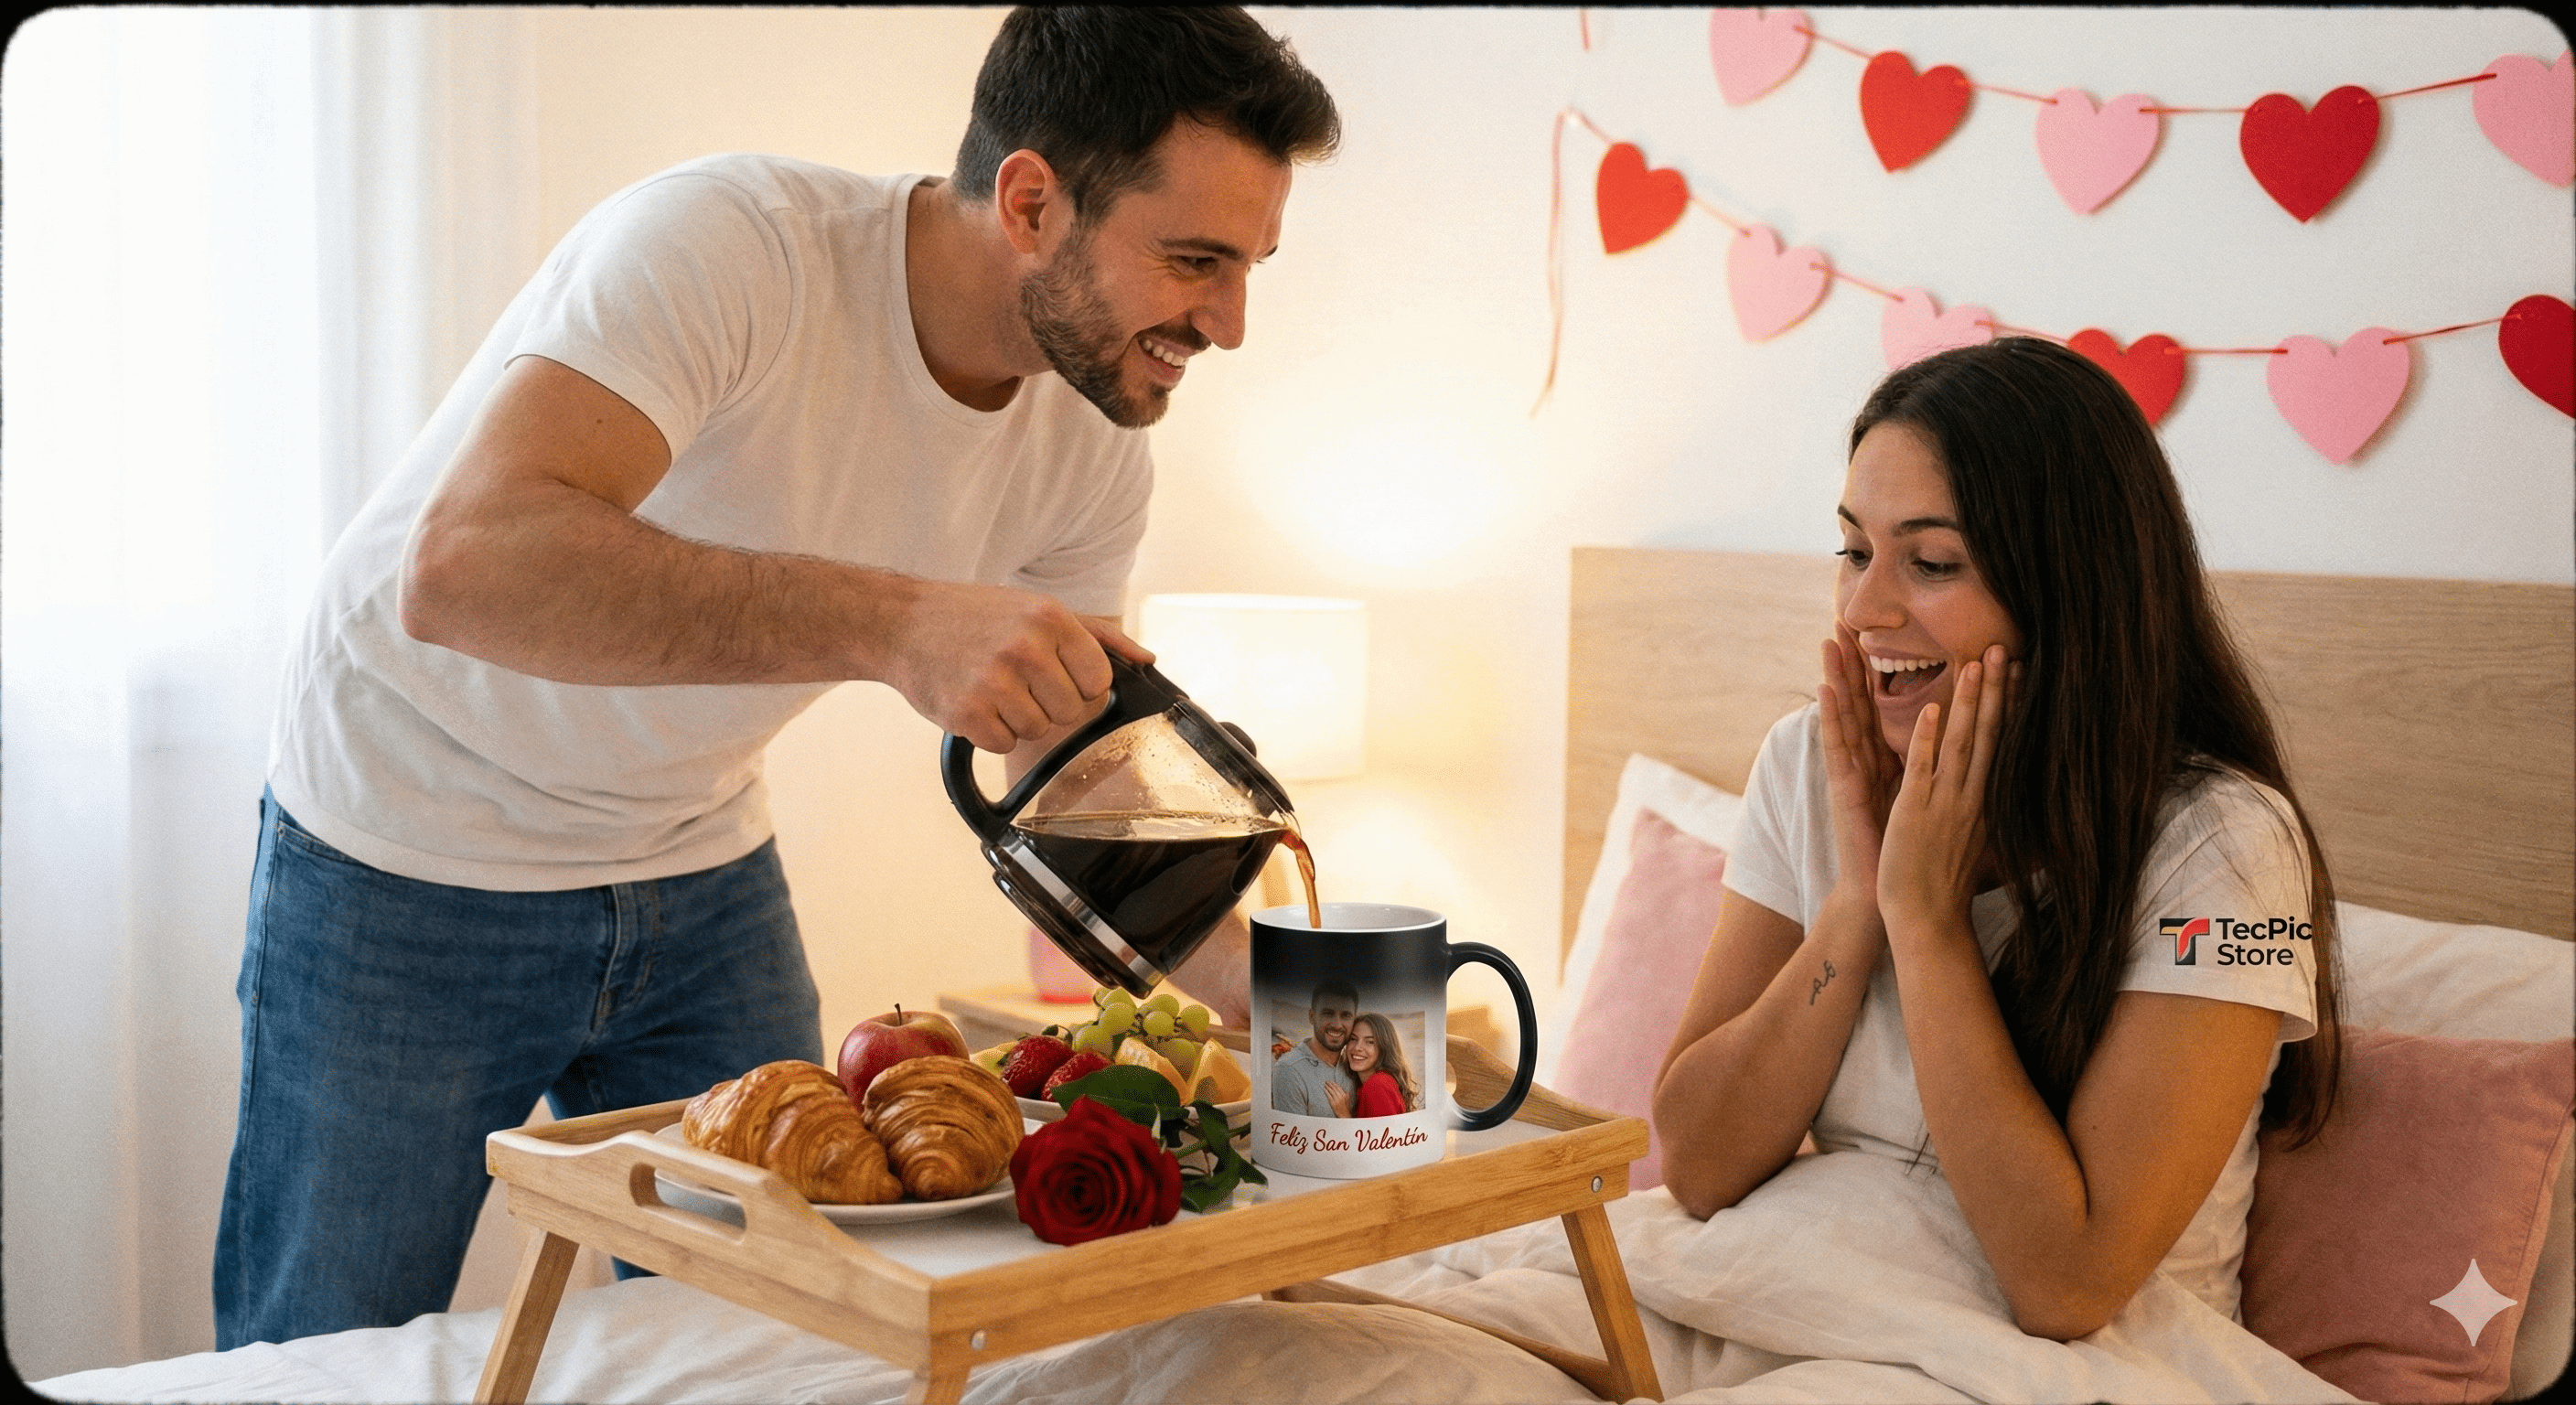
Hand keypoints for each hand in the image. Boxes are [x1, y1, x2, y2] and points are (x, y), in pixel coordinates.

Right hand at [879, 582, 1149, 751]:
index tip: (1056, 675)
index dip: (1080, 684)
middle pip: (1072, 712)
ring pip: (1038, 732)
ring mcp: (994, 681)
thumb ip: (1097, 636)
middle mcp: (1026, 648)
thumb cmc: (975, 616)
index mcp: (1051, 618)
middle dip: (1049, 703)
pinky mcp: (966, 712)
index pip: (1099, 680)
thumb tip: (1146, 660)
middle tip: (1017, 680)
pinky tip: (974, 702)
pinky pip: (1002, 743)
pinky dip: (989, 732)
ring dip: (1018, 718)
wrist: (901, 622)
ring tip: (992, 687)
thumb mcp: (1038, 608)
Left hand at [1324, 1080, 1351, 1117]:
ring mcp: (1337, 1099)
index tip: (1331, 1081)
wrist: (1344, 1115)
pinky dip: (1326, 1092)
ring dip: (1327, 1087)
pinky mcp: (1333, 1103)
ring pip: (1331, 1091)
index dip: (1334, 1083)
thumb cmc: (1346, 1108)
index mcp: (1345, 1095)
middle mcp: (1341, 1096)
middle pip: (1334, 1088)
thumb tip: (1343, 1089)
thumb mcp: (1347, 1099)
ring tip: (1325, 1084)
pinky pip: (1329, 1095)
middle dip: (1330, 1084)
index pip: (1338, 1087)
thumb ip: (1345, 1094)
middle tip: (1326, 1081)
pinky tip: (1324, 1089)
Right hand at [1817, 629, 1901, 911]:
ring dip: (1837, 677)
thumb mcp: (1924, 802)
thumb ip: (1929, 773)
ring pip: (1845, 716)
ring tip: (1828, 641)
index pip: (1881, 706)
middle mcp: (1866, 763)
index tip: (1876, 632)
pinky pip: (1839, 747)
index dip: (1878, 670)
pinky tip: (1825, 689)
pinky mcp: (1845, 790)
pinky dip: (1832, 717)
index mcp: (1888, 761)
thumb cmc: (1909, 852)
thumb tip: (1949, 750)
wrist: (1893, 895)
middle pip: (1858, 702)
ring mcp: (1853, 774)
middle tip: (1842, 618)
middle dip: (1851, 661)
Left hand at [1877, 645, 2011, 937]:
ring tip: (1975, 663)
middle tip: (2003, 649)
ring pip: (1960, 743)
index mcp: (1983, 799)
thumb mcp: (1975, 838)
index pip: (2000, 742)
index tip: (2017, 671)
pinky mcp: (1915, 812)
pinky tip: (1932, 710)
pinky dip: (1927, 740)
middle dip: (1995, 690)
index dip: (2008, 705)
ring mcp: (1944, 803)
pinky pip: (1923, 770)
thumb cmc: (1946, 882)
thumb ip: (1984, 809)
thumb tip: (2011, 797)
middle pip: (1987, 734)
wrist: (1926, 918)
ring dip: (1968, 702)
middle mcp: (1970, 797)